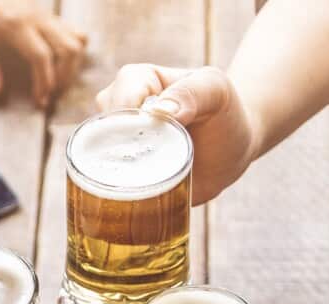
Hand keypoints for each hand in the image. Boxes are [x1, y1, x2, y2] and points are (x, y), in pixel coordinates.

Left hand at [0, 0, 86, 107]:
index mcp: (16, 25)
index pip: (40, 56)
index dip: (44, 81)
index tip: (40, 100)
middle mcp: (37, 19)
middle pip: (68, 49)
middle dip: (64, 78)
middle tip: (52, 96)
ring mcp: (47, 16)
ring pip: (77, 41)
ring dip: (73, 67)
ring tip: (58, 84)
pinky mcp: (51, 16)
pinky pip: (75, 32)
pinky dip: (74, 51)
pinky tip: (61, 65)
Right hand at [95, 64, 257, 204]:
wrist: (233, 150)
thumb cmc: (224, 112)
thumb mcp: (216, 91)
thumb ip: (193, 93)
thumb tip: (159, 110)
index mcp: (134, 81)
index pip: (117, 100)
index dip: (133, 122)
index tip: (163, 137)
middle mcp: (116, 112)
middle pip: (98, 132)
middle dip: (123, 150)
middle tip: (159, 161)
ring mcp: (115, 144)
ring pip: (95, 158)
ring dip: (118, 174)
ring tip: (152, 178)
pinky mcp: (120, 173)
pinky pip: (104, 185)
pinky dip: (117, 193)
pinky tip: (138, 196)